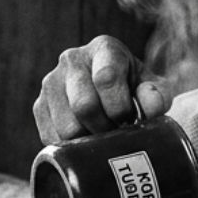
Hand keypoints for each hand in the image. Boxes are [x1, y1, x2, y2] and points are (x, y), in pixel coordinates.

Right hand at [33, 35, 170, 143]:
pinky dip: (72, 148)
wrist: (109, 93)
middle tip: (116, 132)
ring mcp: (51, 82)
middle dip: (105, 128)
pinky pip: (52, 138)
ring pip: (67, 127)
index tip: (129, 120)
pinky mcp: (39, 105)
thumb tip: (149, 108)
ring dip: (88, 141)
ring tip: (101, 136)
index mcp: (103, 48)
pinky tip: (85, 140)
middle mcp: (72, 59)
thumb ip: (158, 96)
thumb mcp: (152, 88)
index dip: (120, 108)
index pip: (106, 78)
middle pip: (84, 106)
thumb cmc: (134, 90)